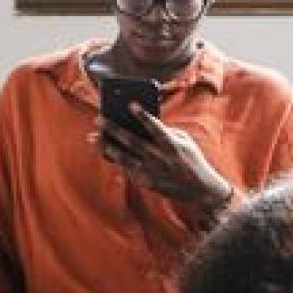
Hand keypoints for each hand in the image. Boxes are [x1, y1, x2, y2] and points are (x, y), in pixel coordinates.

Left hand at [94, 106, 233, 216]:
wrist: (198, 189)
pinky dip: (116, 158)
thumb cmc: (191, 159)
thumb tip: (144, 124)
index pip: (155, 127)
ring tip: (94, 137)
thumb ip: (167, 131)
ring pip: (123, 157)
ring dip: (107, 146)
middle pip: (132, 141)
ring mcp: (151, 172)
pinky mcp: (145, 182)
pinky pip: (127, 168)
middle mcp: (160, 158)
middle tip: (99, 119)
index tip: (130, 103)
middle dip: (114, 129)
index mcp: (172, 145)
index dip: (143, 115)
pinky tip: (106, 150)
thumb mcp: (185, 141)